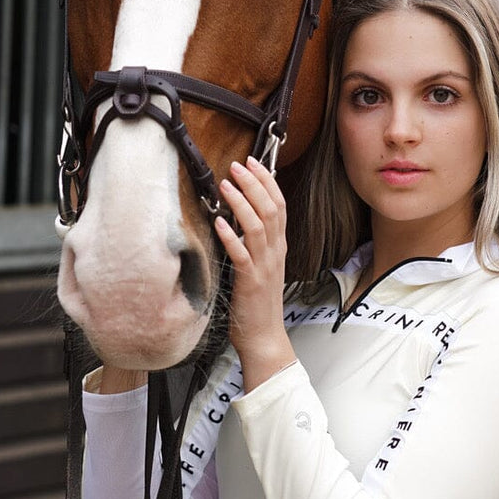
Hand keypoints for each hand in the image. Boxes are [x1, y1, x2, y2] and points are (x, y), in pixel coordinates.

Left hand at [215, 156, 296, 392]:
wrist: (264, 337)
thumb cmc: (257, 302)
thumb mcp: (260, 265)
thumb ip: (254, 242)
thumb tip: (237, 216)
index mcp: (278, 246)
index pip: (279, 205)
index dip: (266, 181)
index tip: (252, 162)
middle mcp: (275, 252)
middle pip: (271, 209)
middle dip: (254, 183)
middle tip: (237, 165)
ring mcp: (264, 267)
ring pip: (258, 226)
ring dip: (242, 203)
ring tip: (226, 185)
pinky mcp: (250, 282)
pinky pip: (241, 254)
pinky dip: (231, 236)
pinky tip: (219, 222)